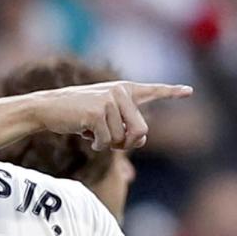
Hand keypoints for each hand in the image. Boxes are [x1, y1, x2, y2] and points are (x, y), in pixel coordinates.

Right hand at [0, 81, 192, 153]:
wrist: (47, 108)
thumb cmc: (76, 115)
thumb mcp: (103, 118)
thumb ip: (125, 126)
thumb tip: (141, 139)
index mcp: (123, 90)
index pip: (151, 91)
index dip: (171, 92)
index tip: (188, 91)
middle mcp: (120, 92)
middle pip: (141, 131)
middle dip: (127, 143)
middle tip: (110, 141)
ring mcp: (109, 101)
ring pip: (122, 139)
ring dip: (107, 144)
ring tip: (92, 132)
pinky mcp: (98, 112)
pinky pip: (106, 142)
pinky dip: (96, 145)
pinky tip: (85, 135)